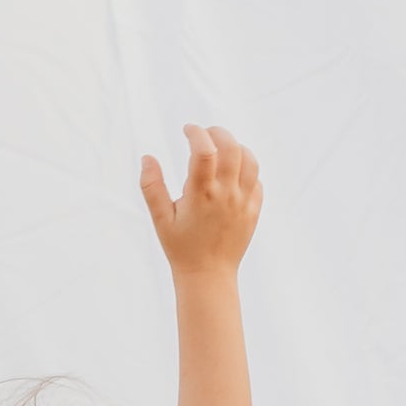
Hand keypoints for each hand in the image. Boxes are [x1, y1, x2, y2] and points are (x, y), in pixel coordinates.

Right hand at [141, 124, 262, 277]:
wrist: (209, 275)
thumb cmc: (181, 247)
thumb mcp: (159, 218)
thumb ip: (151, 186)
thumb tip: (147, 157)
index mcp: (201, 194)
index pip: (205, 150)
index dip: (196, 132)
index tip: (187, 129)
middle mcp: (226, 195)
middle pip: (232, 148)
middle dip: (218, 132)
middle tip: (204, 134)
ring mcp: (244, 202)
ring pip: (251, 161)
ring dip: (237, 147)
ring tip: (221, 149)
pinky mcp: (254, 211)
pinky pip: (257, 180)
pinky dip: (246, 168)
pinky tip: (231, 172)